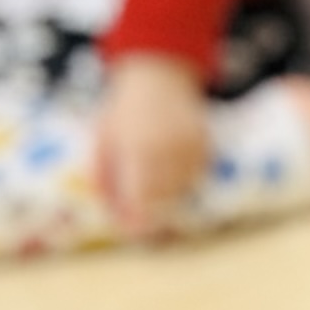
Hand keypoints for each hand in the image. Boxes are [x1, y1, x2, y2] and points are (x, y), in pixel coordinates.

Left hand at [94, 52, 209, 234]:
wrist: (159, 76)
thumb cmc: (123, 111)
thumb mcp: (102, 141)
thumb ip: (104, 178)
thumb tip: (111, 215)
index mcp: (140, 149)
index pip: (141, 199)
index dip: (136, 222)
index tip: (128, 232)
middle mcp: (170, 151)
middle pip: (162, 200)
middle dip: (148, 213)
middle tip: (134, 218)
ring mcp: (192, 149)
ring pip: (180, 192)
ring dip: (163, 197)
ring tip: (147, 181)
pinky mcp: (206, 148)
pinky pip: (193, 179)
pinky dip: (179, 182)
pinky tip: (165, 168)